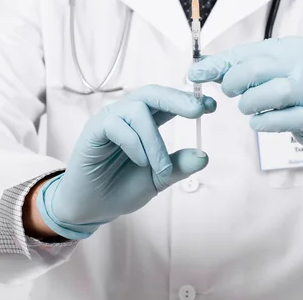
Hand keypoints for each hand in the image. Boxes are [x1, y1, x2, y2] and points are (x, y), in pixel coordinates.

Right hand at [36, 85, 216, 239]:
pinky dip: (135, 144)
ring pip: (137, 111)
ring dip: (155, 140)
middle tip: (199, 110)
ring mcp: (108, 120)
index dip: (188, 99)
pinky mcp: (93, 131)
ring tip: (161, 168)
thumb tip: (204, 156)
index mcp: (144, 122)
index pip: (167, 102)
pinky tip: (141, 162)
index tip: (212, 105)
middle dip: (177, 98)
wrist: (90, 208)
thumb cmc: (121, 188)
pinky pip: (116, 125)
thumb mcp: (157, 179)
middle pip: (152, 93)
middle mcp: (126, 115)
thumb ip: (178, 166)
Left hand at [188, 37, 302, 157]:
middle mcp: (302, 65)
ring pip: (273, 93)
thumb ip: (242, 66)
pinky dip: (264, 122)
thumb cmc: (300, 86)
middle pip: (258, 69)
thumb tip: (202, 67)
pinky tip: (259, 122)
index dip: (218, 64)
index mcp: (289, 47)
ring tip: (248, 108)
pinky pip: (283, 119)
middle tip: (230, 93)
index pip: (247, 52)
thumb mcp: (276, 68)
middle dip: (234, 82)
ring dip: (250, 103)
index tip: (195, 73)